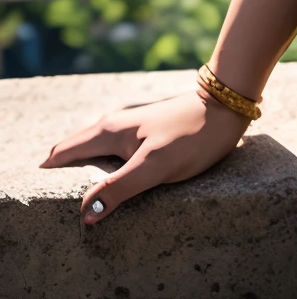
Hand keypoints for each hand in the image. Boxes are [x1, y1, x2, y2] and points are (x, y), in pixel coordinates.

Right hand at [40, 88, 248, 224]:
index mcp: (108, 131)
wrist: (226, 106)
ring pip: (93, 150)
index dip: (49, 174)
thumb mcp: (155, 167)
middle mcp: (113, 125)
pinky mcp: (144, 132)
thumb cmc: (192, 135)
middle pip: (73, 151)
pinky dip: (102, 166)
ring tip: (84, 197)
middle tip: (59, 205)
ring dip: (83, 170)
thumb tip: (85, 214)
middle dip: (61, 173)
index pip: (62, 153)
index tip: (45, 199)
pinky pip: (111, 151)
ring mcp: (129, 127)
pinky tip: (112, 181)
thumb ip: (119, 189)